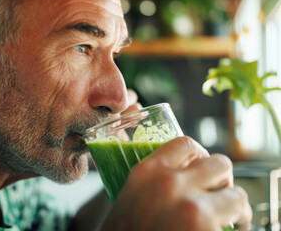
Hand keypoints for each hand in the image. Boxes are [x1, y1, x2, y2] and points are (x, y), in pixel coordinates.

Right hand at [101, 136, 251, 230]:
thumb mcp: (129, 196)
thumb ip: (153, 180)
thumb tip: (180, 172)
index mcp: (147, 172)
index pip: (186, 143)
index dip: (201, 154)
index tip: (204, 169)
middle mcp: (170, 184)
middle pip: (219, 163)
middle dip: (224, 180)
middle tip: (219, 195)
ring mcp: (191, 208)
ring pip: (237, 195)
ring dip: (236, 207)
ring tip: (231, 219)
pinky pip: (237, 224)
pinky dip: (236, 229)